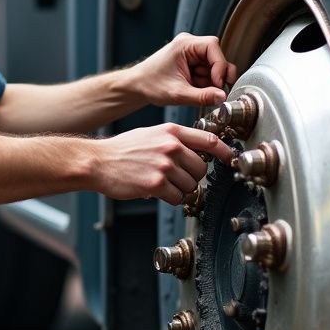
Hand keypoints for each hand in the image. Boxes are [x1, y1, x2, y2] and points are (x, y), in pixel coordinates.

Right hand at [93, 123, 234, 204]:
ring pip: (190, 185)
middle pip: (201, 168)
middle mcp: (171, 146)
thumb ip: (176, 139)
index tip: (230, 158)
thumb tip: (199, 150)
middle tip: (175, 177)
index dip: (224, 151)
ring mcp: (164, 165)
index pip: (208, 140)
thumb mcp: (152, 134)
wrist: (98, 161)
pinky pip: (177, 198)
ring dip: (179, 189)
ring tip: (162, 182)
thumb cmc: (123, 149)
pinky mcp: (157, 184)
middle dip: (192, 176)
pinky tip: (156, 190)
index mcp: (171, 131)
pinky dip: (169, 198)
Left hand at [128, 32, 238, 108]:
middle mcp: (190, 45)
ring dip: (210, 82)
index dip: (219, 65)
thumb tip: (222, 97)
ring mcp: (192, 54)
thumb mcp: (178, 94)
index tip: (218, 83)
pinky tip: (194, 89)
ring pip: (214, 67)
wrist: (137, 87)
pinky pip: (208, 73)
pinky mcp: (192, 64)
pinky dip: (205, 84)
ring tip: (195, 91)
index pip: (213, 46)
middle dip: (216, 76)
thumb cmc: (150, 84)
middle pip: (217, 57)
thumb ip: (202, 96)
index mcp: (185, 44)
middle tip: (214, 91)